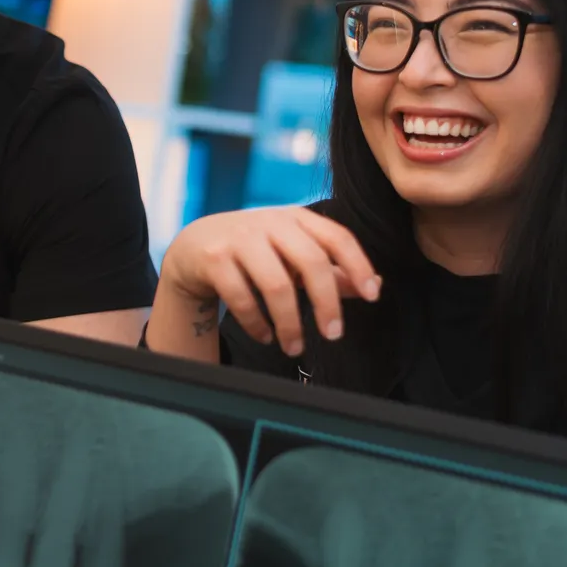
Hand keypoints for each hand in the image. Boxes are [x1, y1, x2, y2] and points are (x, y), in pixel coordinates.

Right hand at [160, 207, 381, 355]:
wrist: (193, 247)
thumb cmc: (253, 252)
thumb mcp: (291, 254)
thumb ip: (330, 269)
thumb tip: (373, 285)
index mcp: (295, 218)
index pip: (337, 237)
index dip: (358, 266)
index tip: (372, 296)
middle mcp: (269, 222)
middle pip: (310, 262)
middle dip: (327, 303)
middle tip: (334, 335)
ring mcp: (239, 237)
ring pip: (276, 284)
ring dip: (289, 323)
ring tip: (295, 347)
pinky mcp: (214, 258)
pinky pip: (242, 298)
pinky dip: (257, 324)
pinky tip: (264, 335)